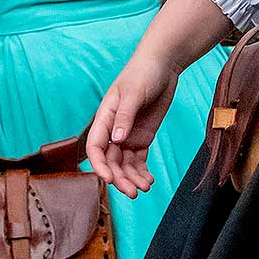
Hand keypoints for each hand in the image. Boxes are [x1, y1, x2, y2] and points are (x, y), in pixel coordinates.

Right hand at [86, 50, 180, 198]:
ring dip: (132, 178)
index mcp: (105, 117)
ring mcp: (128, 135)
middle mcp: (114, 130)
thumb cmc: (143, 73)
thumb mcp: (133, 92)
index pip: (96, 146)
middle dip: (120, 178)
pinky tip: (149, 181)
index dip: (99, 165)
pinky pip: (139, 160)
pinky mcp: (143, 137)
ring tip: (144, 189)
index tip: (109, 179)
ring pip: (125, 164)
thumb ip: (124, 116)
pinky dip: (142, 172)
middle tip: (132, 193)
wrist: (163, 65)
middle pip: (111, 160)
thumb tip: (116, 139)